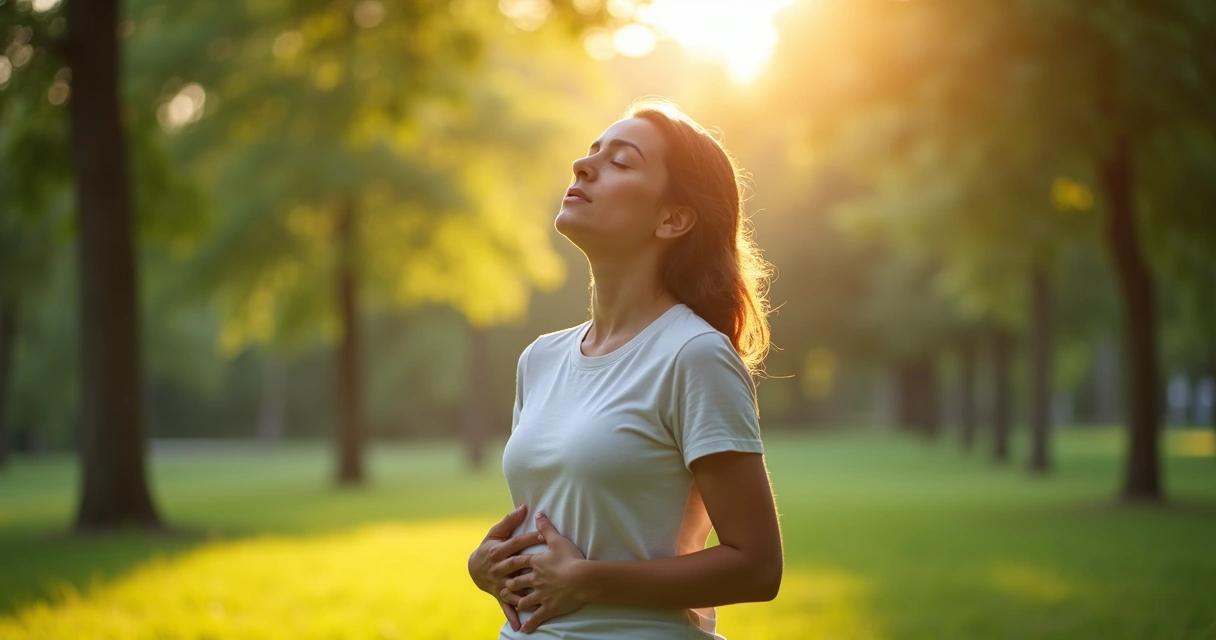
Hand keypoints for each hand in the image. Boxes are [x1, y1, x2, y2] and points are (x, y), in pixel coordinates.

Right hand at [468, 504, 544, 631]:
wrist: (473, 570)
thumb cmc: (488, 548)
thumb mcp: (494, 533)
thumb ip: (509, 521)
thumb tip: (524, 507)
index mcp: (497, 551)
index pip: (515, 544)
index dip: (528, 539)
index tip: (542, 535)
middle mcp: (498, 568)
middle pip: (516, 563)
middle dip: (530, 561)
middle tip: (547, 560)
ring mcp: (499, 583)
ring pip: (513, 585)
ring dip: (525, 589)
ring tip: (539, 592)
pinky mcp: (500, 595)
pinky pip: (507, 606)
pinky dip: (513, 615)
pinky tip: (522, 624)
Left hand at [500, 512, 587, 632]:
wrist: (581, 578)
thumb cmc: (570, 559)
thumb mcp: (557, 540)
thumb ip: (546, 527)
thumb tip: (538, 513)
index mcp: (535, 564)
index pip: (520, 563)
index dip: (513, 564)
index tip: (506, 564)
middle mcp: (534, 580)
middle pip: (518, 583)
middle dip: (510, 585)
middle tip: (504, 586)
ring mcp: (540, 595)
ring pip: (523, 600)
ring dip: (517, 602)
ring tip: (512, 603)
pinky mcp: (548, 608)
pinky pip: (536, 618)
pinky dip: (529, 624)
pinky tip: (524, 628)